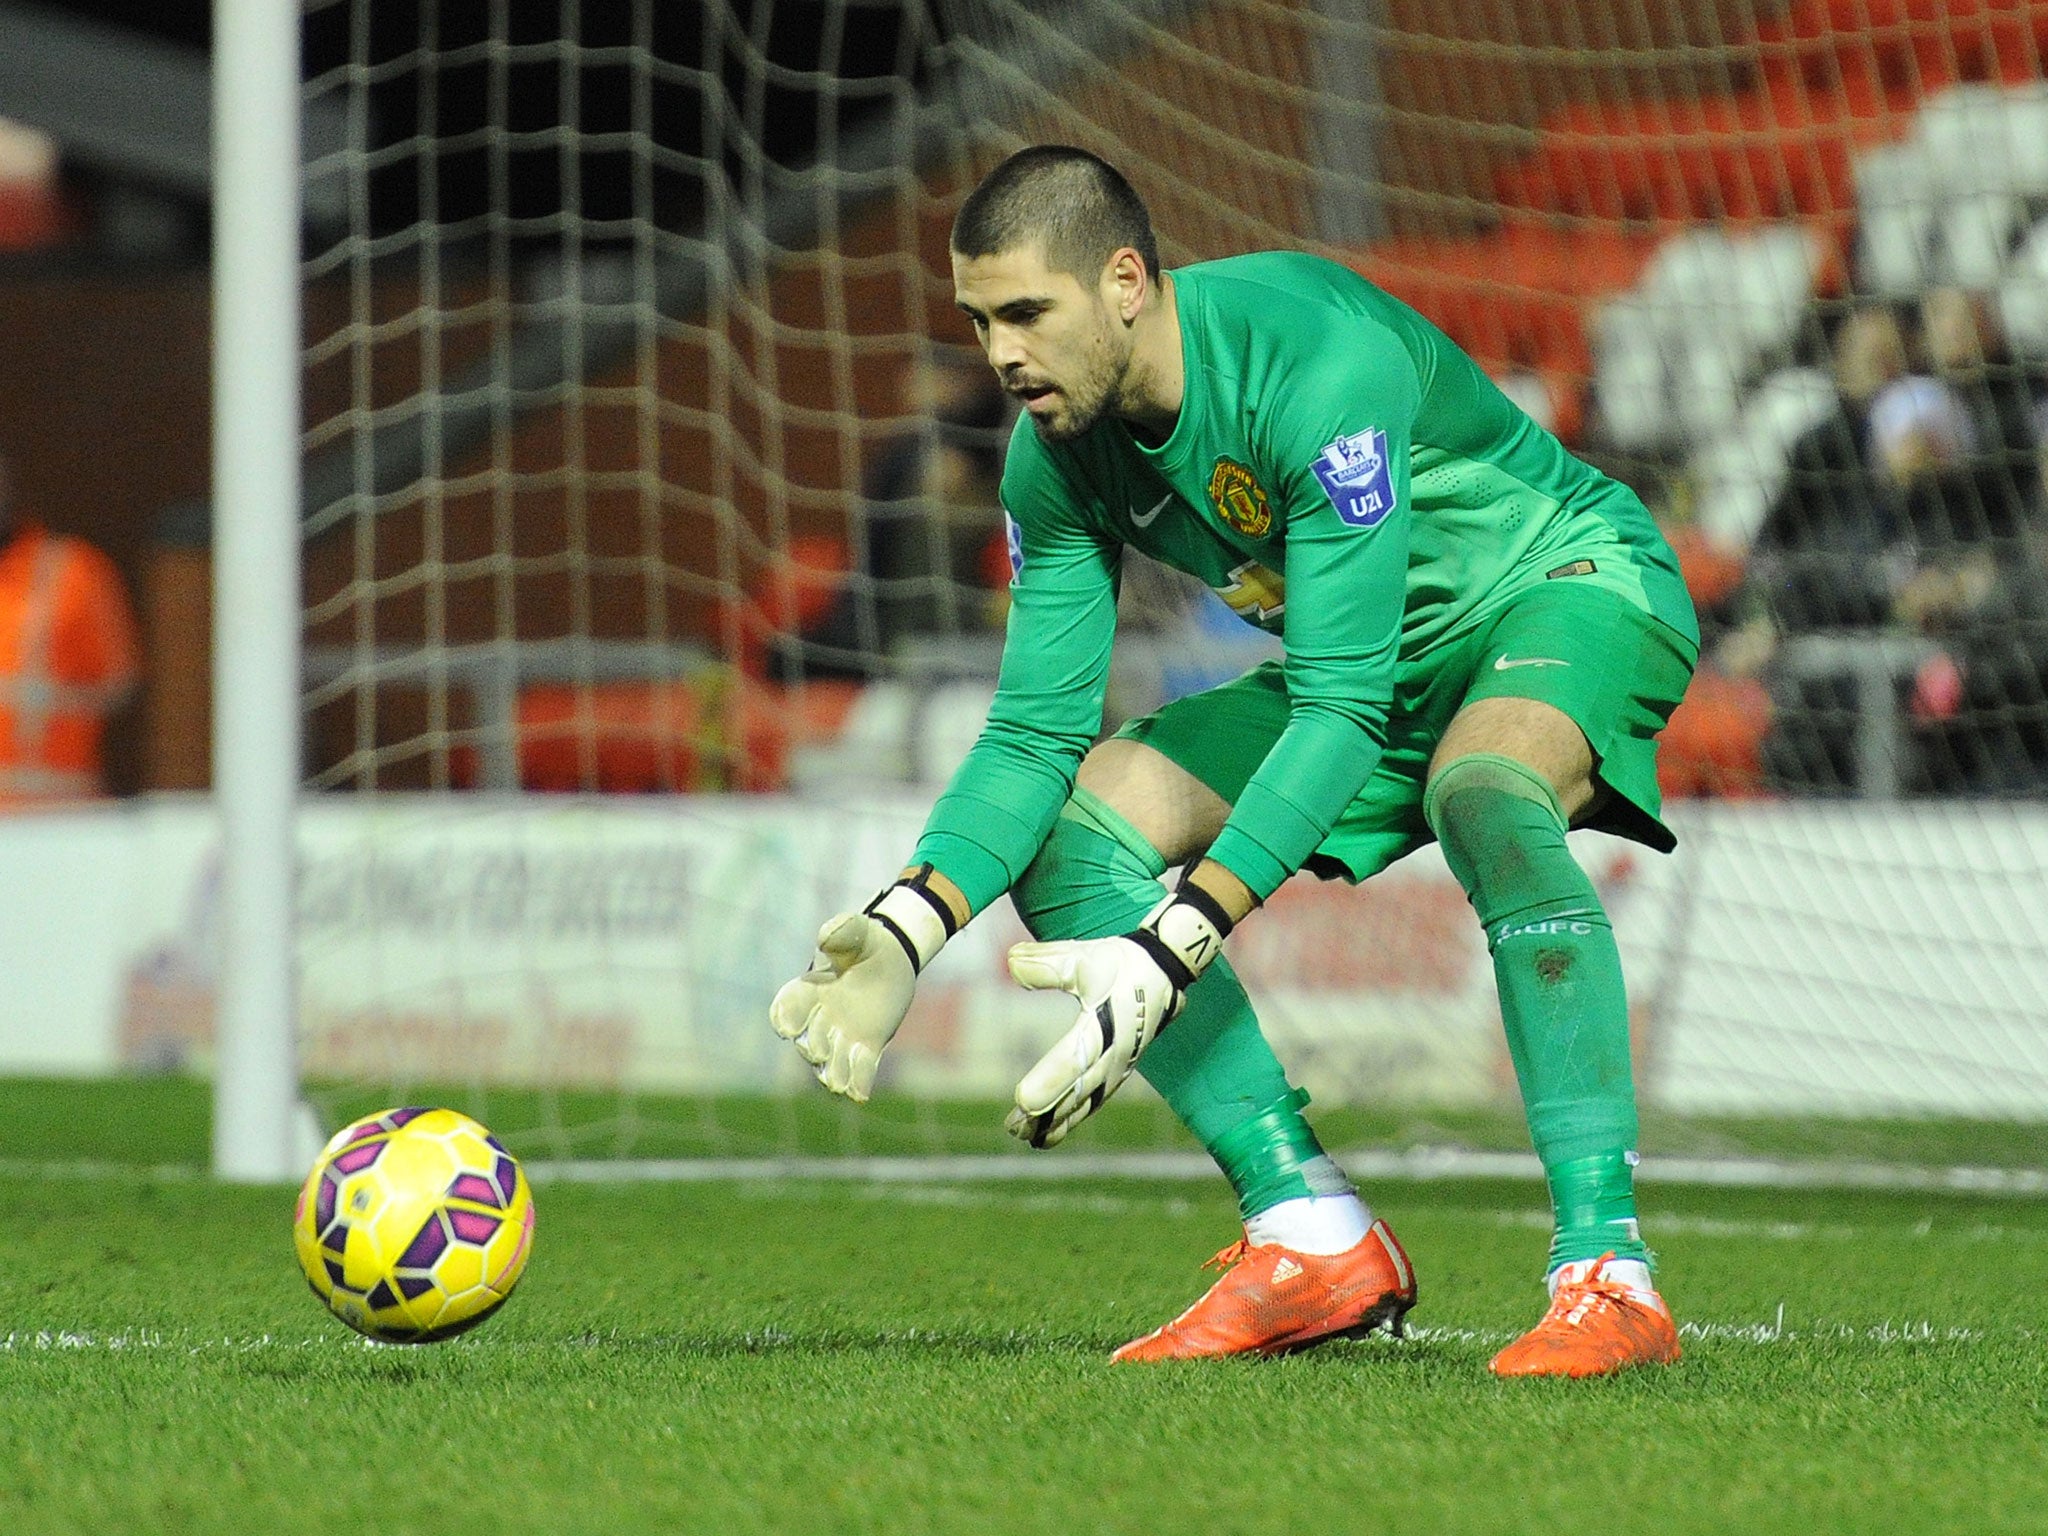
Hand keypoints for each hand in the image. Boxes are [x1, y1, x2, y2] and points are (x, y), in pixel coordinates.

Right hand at [769, 909, 914, 1101]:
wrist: (890, 959)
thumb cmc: (865, 943)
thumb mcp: (857, 931)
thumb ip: (842, 931)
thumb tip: (825, 937)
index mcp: (809, 989)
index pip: (786, 1008)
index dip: (785, 1018)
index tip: (787, 1026)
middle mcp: (819, 1019)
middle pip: (808, 1042)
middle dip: (814, 1047)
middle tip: (823, 1049)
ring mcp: (842, 1037)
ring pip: (830, 1064)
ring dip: (833, 1074)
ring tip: (838, 1083)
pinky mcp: (867, 1048)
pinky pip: (859, 1072)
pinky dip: (858, 1083)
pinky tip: (860, 1095)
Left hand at [1003, 934, 1180, 1147]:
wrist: (1164, 971)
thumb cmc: (1121, 963)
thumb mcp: (1084, 957)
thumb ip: (1047, 963)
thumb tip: (1010, 962)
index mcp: (1107, 1024)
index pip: (1075, 1057)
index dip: (1050, 1080)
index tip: (1023, 1100)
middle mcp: (1116, 1052)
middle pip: (1078, 1089)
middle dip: (1046, 1111)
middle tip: (1014, 1128)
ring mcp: (1119, 1066)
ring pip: (1085, 1101)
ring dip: (1056, 1121)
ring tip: (1024, 1137)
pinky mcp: (1118, 1071)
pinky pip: (1094, 1101)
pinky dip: (1072, 1118)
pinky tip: (1049, 1133)